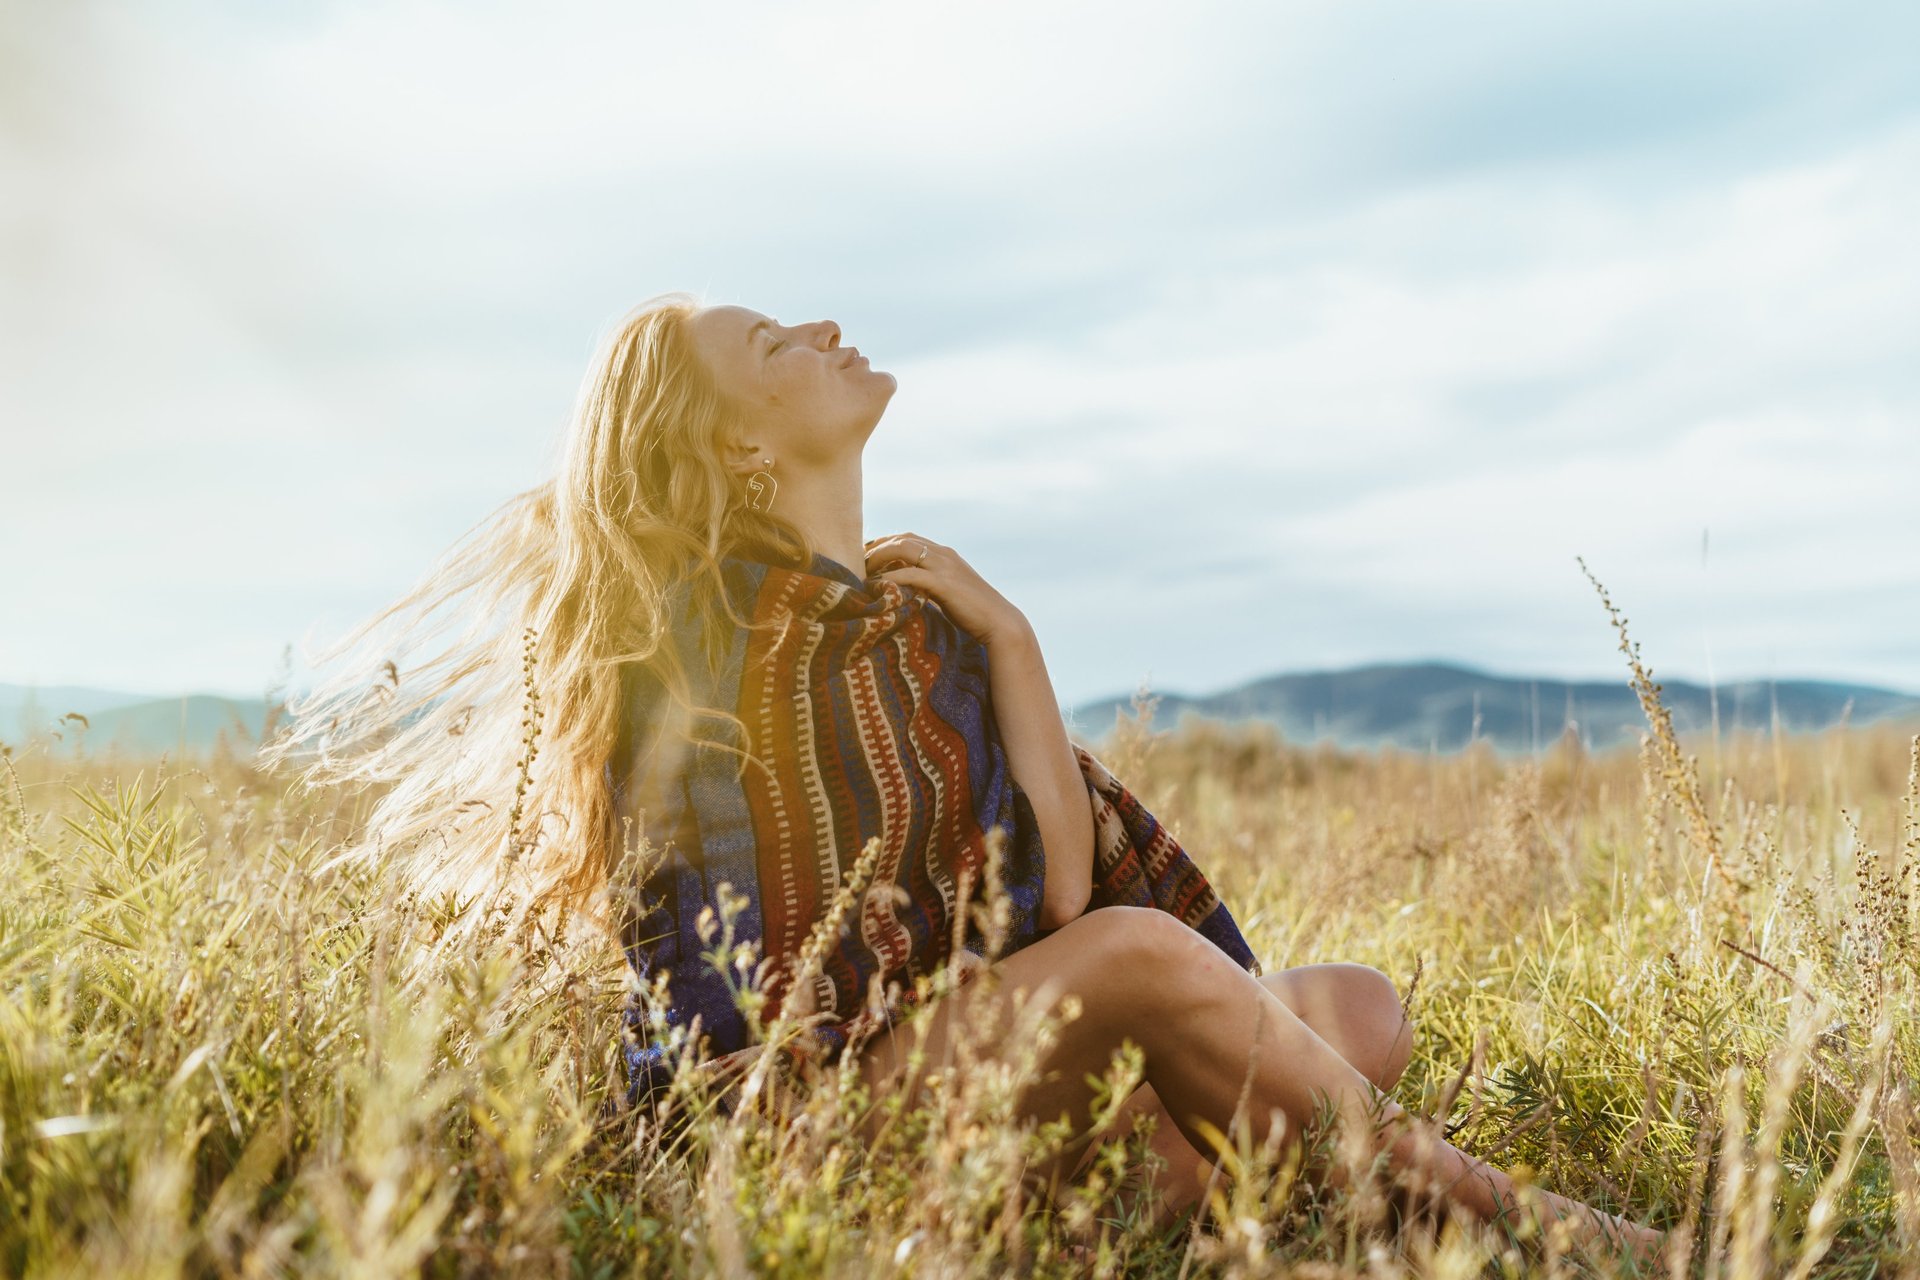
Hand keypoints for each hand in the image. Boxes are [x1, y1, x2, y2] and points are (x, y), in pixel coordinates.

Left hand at [864, 532, 1028, 646]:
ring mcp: (944, 566)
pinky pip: (910, 574)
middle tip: (854, 562)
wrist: (999, 622)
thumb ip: (929, 586)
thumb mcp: (948, 593)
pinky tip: (877, 589)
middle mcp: (943, 554)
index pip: (907, 538)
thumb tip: (905, 593)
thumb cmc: (973, 613)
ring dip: (878, 558)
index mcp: (944, 554)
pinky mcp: (943, 583)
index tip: (863, 557)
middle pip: (901, 538)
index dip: (882, 544)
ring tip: (861, 573)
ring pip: (903, 549)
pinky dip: (890, 579)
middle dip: (875, 547)